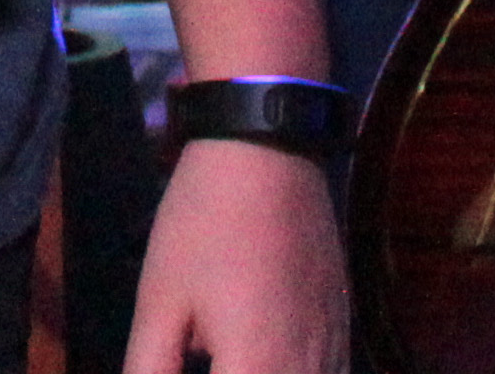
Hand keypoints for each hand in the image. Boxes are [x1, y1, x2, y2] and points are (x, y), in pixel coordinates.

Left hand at [125, 129, 351, 373]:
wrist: (268, 144)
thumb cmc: (204, 222)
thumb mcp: (160, 304)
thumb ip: (150, 373)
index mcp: (259, 369)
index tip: (180, 371)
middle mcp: (309, 368)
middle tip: (201, 359)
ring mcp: (335, 345)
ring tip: (228, 359)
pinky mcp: (344, 322)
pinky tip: (265, 361)